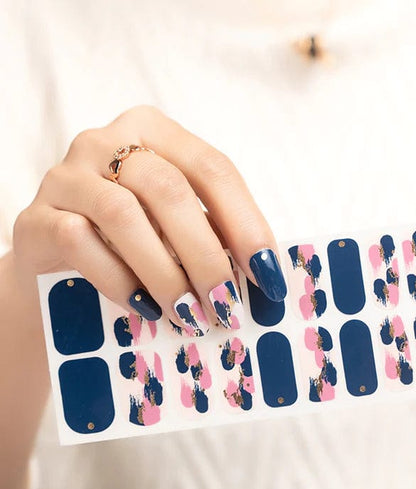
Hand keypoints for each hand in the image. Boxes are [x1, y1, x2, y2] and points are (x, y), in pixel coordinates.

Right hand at [13, 106, 286, 332]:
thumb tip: (266, 276)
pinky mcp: (35, 217)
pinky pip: (78, 242)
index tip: (268, 275)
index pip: (213, 169)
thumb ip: (213, 237)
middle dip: (207, 255)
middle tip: (227, 305)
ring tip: (191, 315)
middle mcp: (108, 141)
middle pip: (169, 190)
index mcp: (156, 133)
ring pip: (123, 215)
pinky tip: (145, 309)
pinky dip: (119, 281)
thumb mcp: (177, 229)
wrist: (62, 267)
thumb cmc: (134, 244)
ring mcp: (66, 176)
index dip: (246, 224)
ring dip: (166, 273)